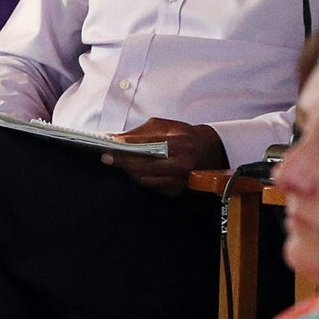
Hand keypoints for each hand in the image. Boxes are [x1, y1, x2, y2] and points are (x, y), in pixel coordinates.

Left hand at [101, 118, 226, 193]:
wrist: (211, 152)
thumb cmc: (186, 137)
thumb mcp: (167, 127)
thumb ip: (144, 132)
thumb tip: (119, 138)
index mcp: (181, 144)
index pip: (150, 144)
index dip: (129, 145)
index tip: (112, 144)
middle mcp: (182, 164)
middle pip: (145, 166)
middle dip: (123, 161)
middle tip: (107, 157)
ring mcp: (180, 180)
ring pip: (146, 179)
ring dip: (130, 171)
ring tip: (118, 163)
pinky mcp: (177, 191)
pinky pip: (152, 187)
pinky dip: (141, 178)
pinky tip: (133, 171)